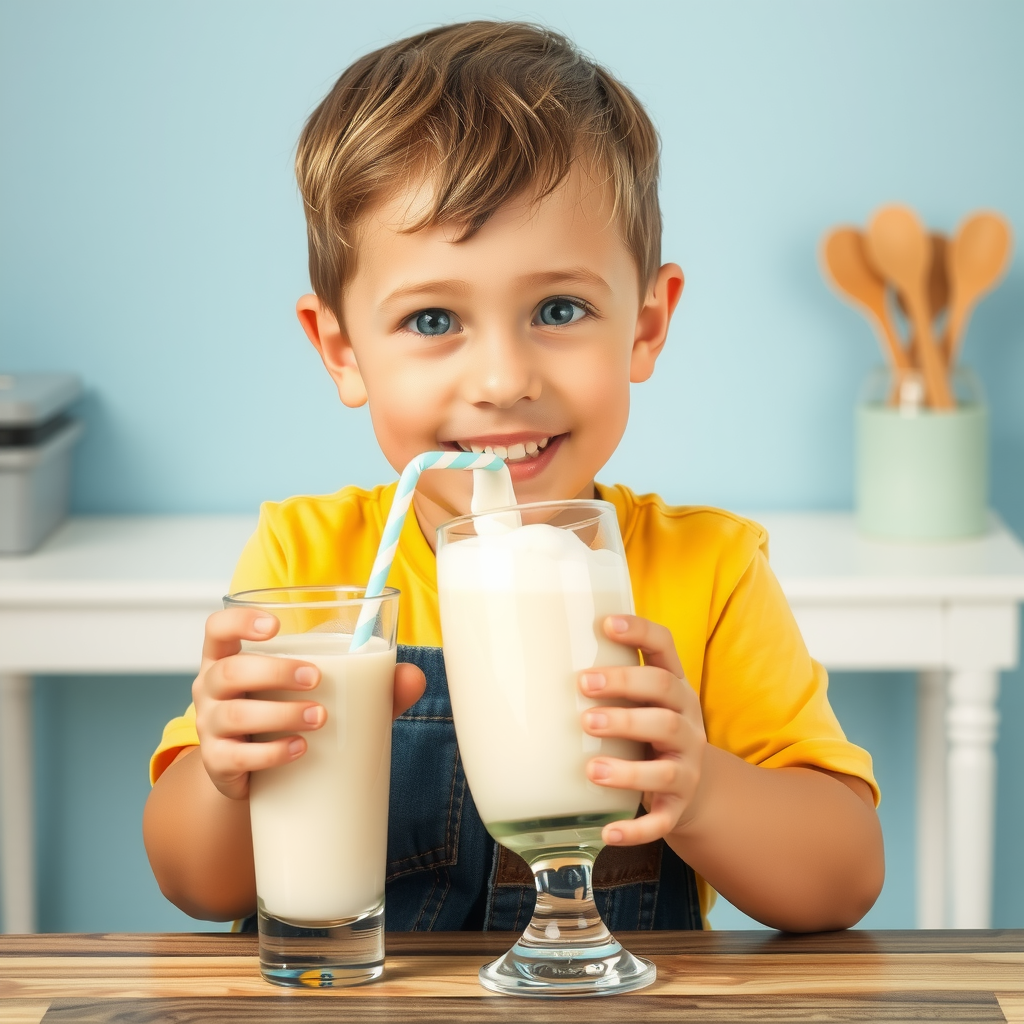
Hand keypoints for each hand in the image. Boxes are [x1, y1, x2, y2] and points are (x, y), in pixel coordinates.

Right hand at [192, 608, 424, 800]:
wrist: (260, 774)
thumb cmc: (291, 714)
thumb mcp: (323, 691)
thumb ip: (370, 681)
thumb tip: (414, 676)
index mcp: (230, 657)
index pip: (218, 628)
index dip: (241, 622)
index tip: (277, 626)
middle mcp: (212, 689)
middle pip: (230, 671)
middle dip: (275, 671)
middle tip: (316, 678)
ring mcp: (210, 728)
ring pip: (234, 715)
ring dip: (281, 714)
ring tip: (320, 717)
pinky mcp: (218, 765)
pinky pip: (236, 757)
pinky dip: (271, 753)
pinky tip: (300, 749)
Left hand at [579, 614, 705, 845]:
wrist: (690, 786)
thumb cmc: (645, 732)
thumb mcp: (638, 701)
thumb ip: (604, 680)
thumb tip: (522, 660)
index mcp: (674, 687)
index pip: (665, 646)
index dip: (639, 632)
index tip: (605, 623)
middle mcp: (686, 721)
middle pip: (665, 696)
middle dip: (624, 691)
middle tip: (584, 688)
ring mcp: (687, 765)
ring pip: (666, 765)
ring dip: (627, 767)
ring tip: (590, 768)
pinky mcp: (678, 806)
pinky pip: (661, 821)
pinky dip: (635, 829)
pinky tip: (606, 832)